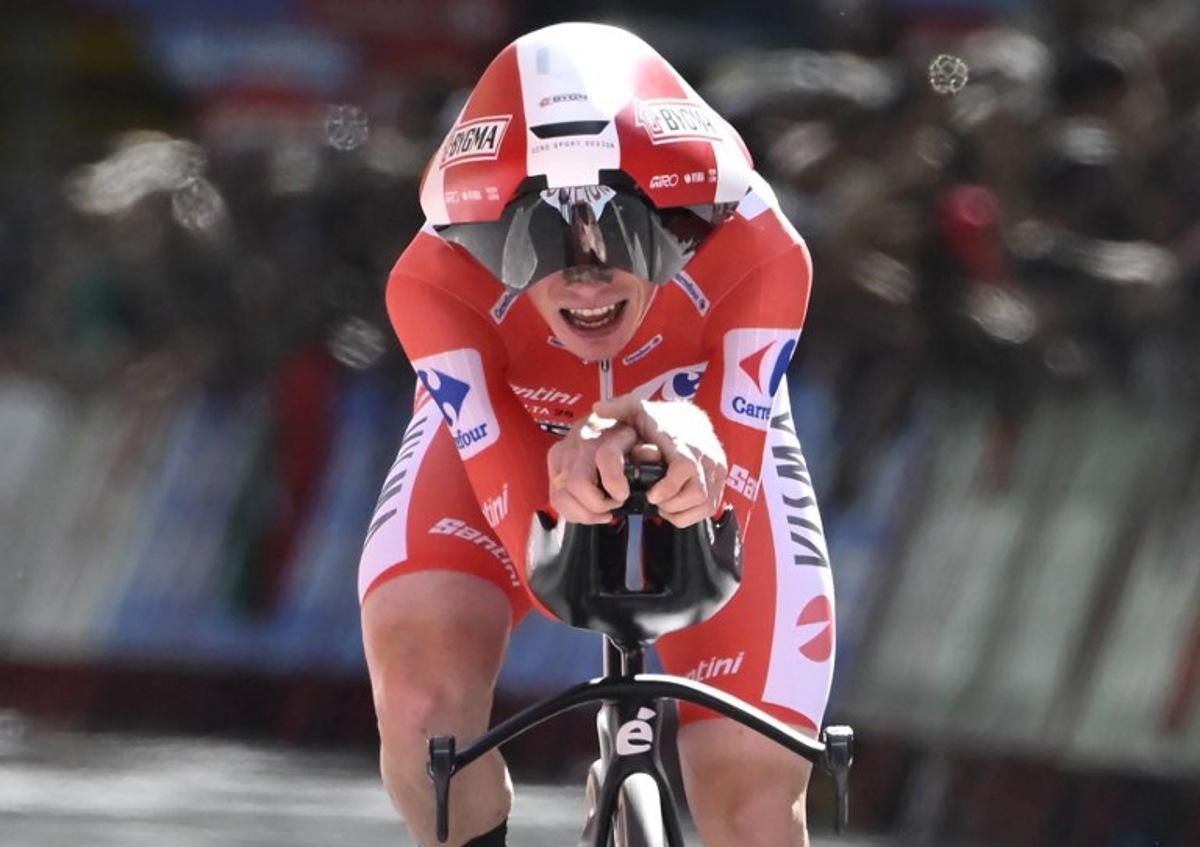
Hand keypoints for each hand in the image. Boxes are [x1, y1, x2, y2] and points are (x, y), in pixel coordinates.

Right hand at [547, 413, 638, 523]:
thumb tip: (651, 457)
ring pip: (562, 495)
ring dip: (585, 512)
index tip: (622, 494)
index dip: (615, 482)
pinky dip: (573, 511)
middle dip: (598, 504)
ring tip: (603, 512)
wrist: (605, 416)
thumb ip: (648, 447)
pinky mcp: (554, 461)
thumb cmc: (627, 430)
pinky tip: (589, 511)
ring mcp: (564, 451)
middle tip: (614, 504)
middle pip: (578, 483)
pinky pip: (556, 497)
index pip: (606, 457)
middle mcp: (581, 440)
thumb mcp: (646, 434)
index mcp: (607, 432)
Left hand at [592, 395, 726, 527]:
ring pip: (705, 503)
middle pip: (698, 493)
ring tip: (663, 504)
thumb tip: (597, 408)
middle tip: (654, 501)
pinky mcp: (721, 480)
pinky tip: (675, 505)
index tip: (652, 495)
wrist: (692, 419)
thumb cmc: (661, 420)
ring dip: (682, 510)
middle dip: (673, 504)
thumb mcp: (637, 409)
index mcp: (683, 442)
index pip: (685, 468)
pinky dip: (692, 513)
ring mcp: (715, 469)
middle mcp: (704, 456)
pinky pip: (711, 506)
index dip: (669, 487)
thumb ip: (618, 408)